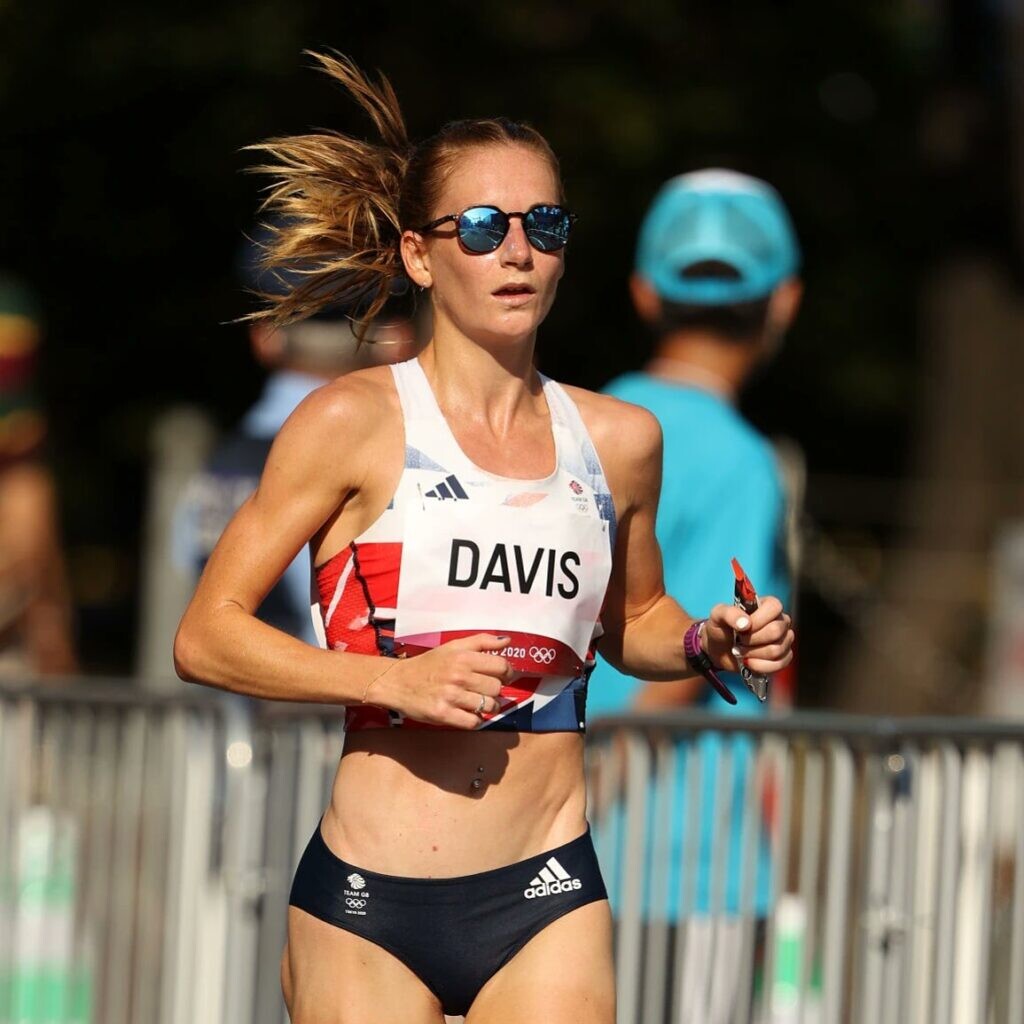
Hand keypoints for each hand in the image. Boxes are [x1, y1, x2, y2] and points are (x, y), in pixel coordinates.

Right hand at [371, 633, 514, 728]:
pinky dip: (475, 720)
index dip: (507, 672)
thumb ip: (482, 642)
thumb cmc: (429, 664)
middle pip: (497, 688)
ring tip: (478, 702)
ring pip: (488, 706)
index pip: (501, 666)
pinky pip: (473, 722)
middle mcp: (458, 676)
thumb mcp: (453, 647)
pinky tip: (468, 713)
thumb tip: (507, 641)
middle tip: (486, 690)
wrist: (398, 682)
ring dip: (487, 707)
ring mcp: (450, 696)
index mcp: (463, 657)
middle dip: (495, 690)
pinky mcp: (443, 714)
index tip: (503, 676)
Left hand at [703, 596, 793, 676]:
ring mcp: (784, 640)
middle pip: (776, 631)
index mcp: (768, 605)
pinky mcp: (784, 657)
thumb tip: (746, 623)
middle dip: (752, 640)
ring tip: (741, 651)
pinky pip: (780, 664)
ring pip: (776, 650)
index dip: (758, 620)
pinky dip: (759, 666)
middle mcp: (781, 620)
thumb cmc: (721, 628)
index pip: (774, 607)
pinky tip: (748, 662)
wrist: (719, 650)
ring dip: (753, 654)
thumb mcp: (718, 615)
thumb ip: (729, 613)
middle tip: (739, 640)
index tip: (741, 627)